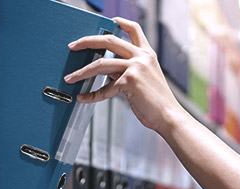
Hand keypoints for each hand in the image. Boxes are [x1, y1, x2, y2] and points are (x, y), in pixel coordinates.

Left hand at [64, 17, 183, 132]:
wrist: (168, 116)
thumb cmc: (157, 102)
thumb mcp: (144, 79)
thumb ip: (128, 70)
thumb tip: (107, 71)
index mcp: (147, 54)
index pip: (134, 29)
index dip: (120, 22)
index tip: (109, 21)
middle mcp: (142, 57)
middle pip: (109, 40)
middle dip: (87, 41)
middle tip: (74, 46)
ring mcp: (136, 68)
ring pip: (101, 64)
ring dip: (82, 72)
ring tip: (71, 77)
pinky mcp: (129, 82)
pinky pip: (104, 88)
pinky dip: (91, 95)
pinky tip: (83, 97)